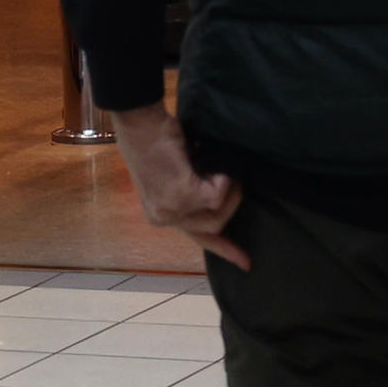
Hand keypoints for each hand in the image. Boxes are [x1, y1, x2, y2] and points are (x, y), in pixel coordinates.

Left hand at [112, 101, 247, 267]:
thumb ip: (191, 191)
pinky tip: (210, 161)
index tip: (247, 264)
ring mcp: (173, 209)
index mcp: (160, 214)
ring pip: (218, 212)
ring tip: (223, 168)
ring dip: (228, 189)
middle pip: (213, 227)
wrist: (140, 122)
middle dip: (231, 204)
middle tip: (233, 179)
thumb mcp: (174, 172)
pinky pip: (218, 194)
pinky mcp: (182, 195)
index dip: (225, 249)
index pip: (197, 238)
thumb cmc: (155, 139)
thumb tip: (219, 196)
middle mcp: (164, 218)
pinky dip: (223, 178)